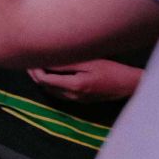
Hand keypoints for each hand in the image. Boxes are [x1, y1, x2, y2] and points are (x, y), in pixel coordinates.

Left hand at [27, 59, 141, 102]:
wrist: (128, 85)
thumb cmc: (111, 70)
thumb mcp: (89, 63)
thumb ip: (66, 64)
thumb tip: (46, 61)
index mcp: (73, 86)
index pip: (45, 80)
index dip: (35, 70)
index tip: (31, 58)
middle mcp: (72, 96)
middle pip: (45, 87)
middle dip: (35, 74)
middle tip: (29, 61)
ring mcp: (76, 100)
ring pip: (50, 91)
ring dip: (42, 80)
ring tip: (37, 66)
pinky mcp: (79, 100)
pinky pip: (59, 93)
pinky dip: (51, 84)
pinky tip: (51, 74)